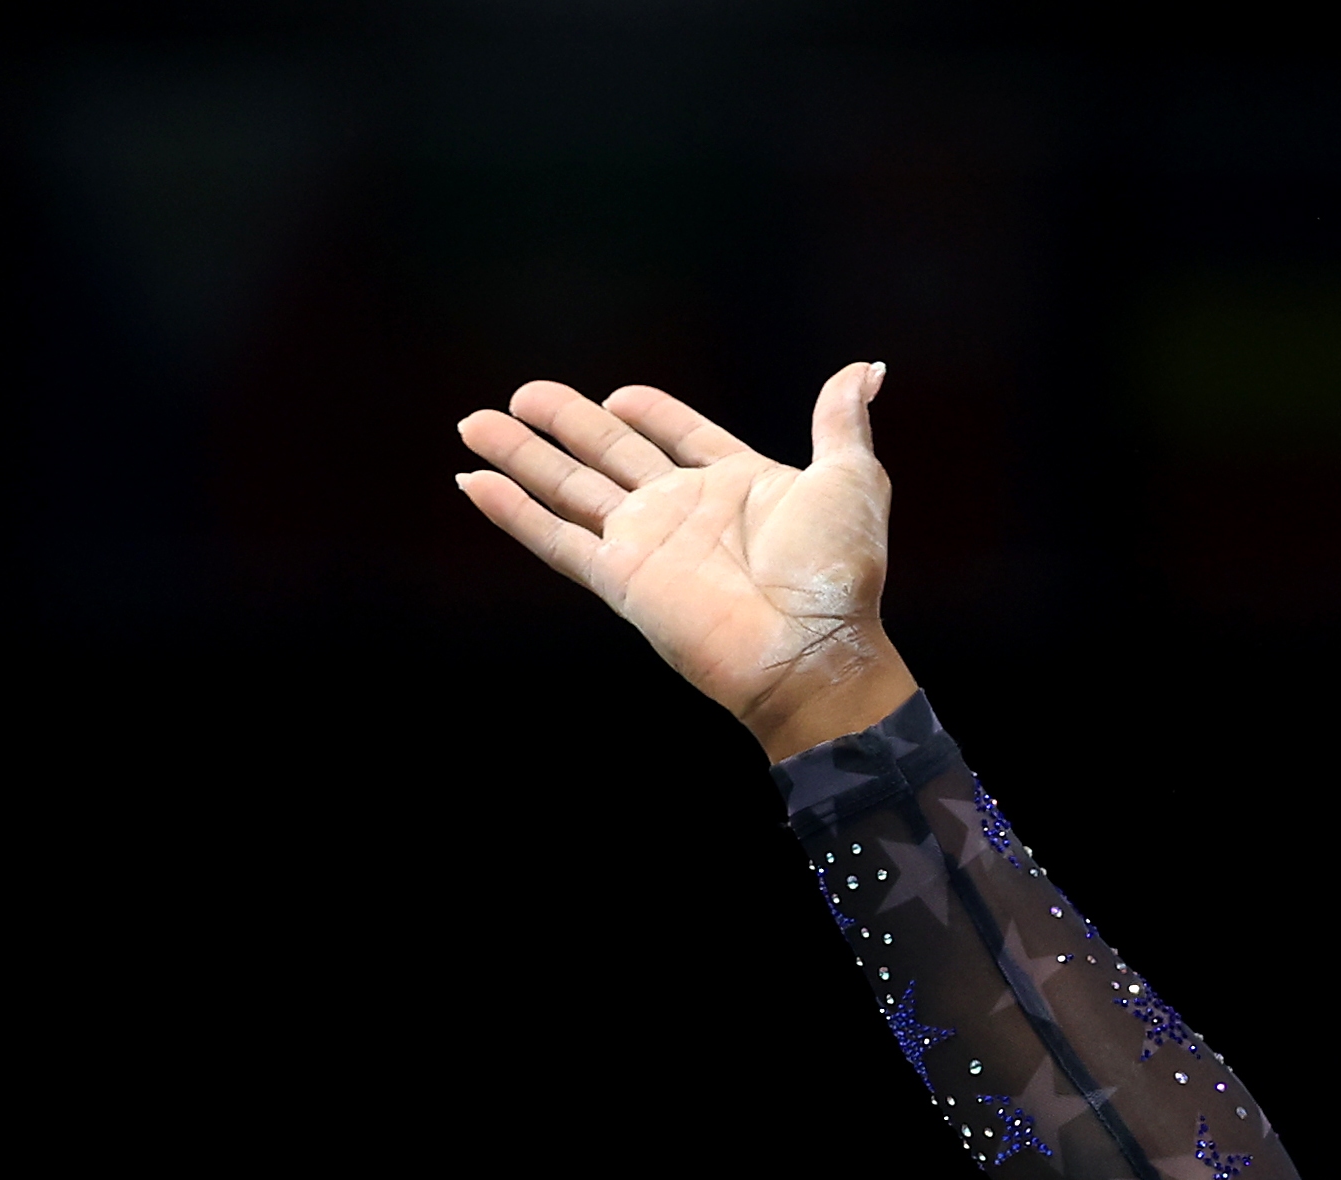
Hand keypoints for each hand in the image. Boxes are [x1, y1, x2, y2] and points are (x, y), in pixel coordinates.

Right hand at [455, 360, 915, 760]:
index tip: (622, 396)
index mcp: (739, 485)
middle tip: (524, 395)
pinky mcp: (621, 580)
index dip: (651, 413)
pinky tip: (475, 484)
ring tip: (475, 422)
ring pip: (568, 488)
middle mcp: (686, 512)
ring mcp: (649, 546)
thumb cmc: (840, 574)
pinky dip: (512, 513)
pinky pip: (555, 541)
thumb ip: (842, 421)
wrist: (814, 649)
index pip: (681, 436)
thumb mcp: (852, 480)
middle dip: (566, 422)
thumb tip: (865, 368)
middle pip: (610, 454)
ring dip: (521, 455)